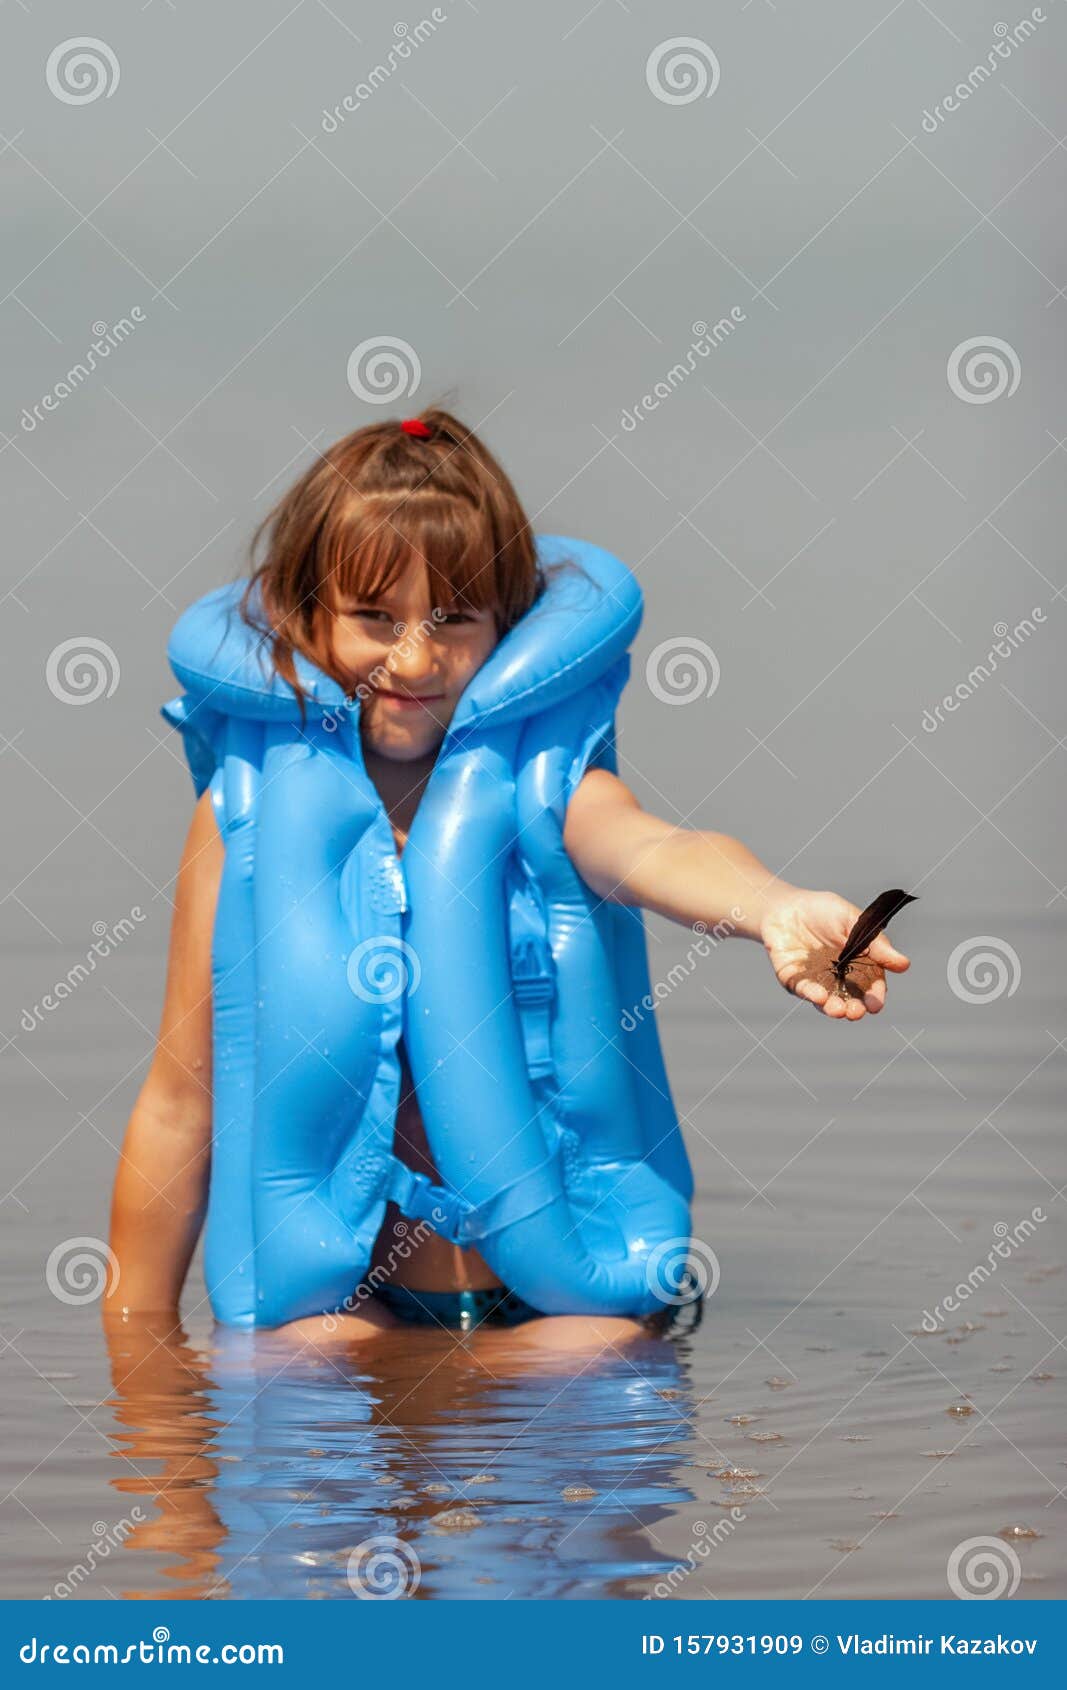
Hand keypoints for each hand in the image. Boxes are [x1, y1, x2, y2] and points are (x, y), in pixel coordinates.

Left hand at [759, 888, 910, 1019]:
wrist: (786, 905)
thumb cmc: (824, 910)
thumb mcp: (853, 921)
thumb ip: (876, 944)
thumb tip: (904, 965)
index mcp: (859, 964)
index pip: (871, 985)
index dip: (875, 996)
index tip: (876, 1004)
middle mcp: (839, 977)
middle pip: (851, 999)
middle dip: (855, 1008)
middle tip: (857, 1012)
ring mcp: (816, 981)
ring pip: (827, 1001)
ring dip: (834, 1008)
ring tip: (839, 1010)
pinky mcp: (794, 980)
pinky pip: (803, 990)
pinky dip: (812, 994)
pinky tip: (819, 996)